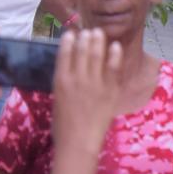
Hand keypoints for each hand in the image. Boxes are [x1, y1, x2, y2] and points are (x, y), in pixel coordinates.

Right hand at [50, 29, 124, 155]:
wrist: (78, 143)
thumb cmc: (63, 125)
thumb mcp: (58, 99)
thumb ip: (64, 82)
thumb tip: (71, 67)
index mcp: (61, 80)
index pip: (65, 53)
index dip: (69, 40)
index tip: (72, 33)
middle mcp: (78, 78)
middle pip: (82, 50)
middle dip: (85, 37)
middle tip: (88, 31)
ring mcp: (95, 83)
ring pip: (97, 55)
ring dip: (98, 41)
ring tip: (99, 33)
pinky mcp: (110, 90)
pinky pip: (114, 67)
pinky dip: (114, 54)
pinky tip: (115, 46)